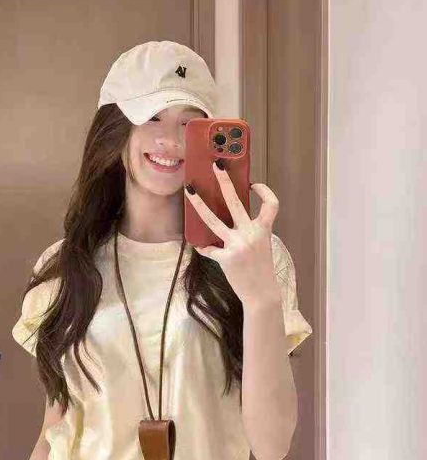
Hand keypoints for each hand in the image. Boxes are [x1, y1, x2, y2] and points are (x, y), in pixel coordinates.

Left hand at [184, 161, 280, 306]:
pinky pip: (209, 248)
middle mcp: (251, 235)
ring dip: (199, 204)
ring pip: (212, 221)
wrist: (261, 293)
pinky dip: (205, 247)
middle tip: (215, 165)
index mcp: (264, 230)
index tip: (253, 184)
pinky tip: (202, 247)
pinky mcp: (225, 259)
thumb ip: (250, 229)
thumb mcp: (261, 245)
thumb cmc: (260, 268)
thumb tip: (230, 213)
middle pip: (235, 203)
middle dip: (224, 182)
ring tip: (189, 191)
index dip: (264, 192)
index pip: (271, 204)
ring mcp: (237, 246)